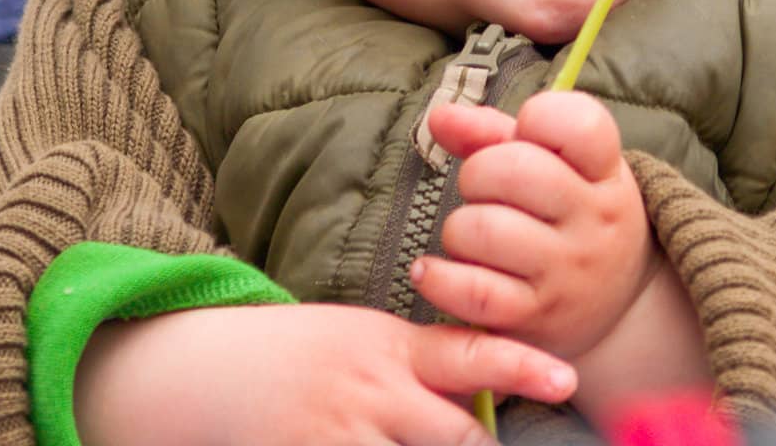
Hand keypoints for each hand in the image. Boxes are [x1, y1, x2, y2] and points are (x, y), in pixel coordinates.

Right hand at [73, 300, 577, 445]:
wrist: (209, 368)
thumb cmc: (304, 356)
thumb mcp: (365, 340)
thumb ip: (423, 366)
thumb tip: (495, 389)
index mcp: (389, 346)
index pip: (468, 351)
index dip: (520, 363)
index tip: (566, 376)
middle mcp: (369, 389)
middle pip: (457, 434)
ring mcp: (337, 433)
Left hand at [409, 91, 656, 361]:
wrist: (617, 309)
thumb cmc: (569, 217)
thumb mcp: (558, 166)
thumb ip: (494, 133)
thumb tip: (440, 117)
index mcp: (604, 173)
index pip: (578, 124)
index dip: (539, 117)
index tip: (527, 136)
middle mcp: (593, 221)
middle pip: (514, 170)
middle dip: (478, 174)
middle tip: (482, 193)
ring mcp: (566, 272)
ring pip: (485, 230)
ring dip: (459, 229)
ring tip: (469, 236)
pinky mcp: (535, 316)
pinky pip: (472, 292)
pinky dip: (439, 279)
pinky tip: (430, 271)